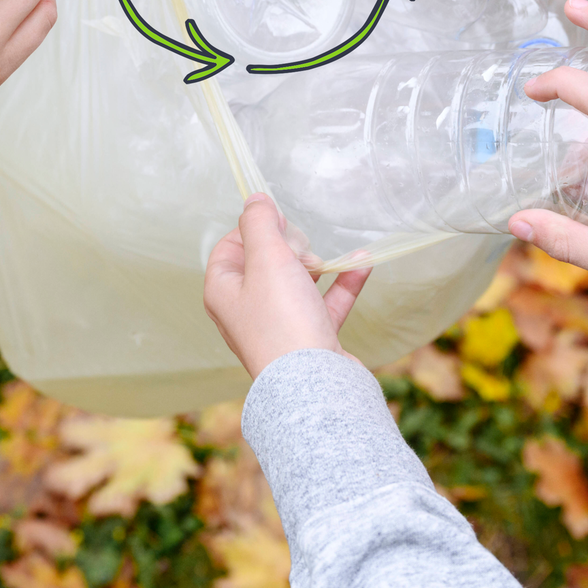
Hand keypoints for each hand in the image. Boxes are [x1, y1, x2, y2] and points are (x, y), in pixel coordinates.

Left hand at [205, 193, 370, 378]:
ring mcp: (279, 327)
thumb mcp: (267, 259)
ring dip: (320, 264)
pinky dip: (342, 284)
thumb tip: (255, 200)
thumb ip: (260, 224)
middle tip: (303, 250)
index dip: (253, 229)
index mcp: (224, 292)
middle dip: (289, 248)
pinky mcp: (310, 340)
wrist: (317, 388)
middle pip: (264, 264)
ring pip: (297, 283)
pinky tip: (362, 263)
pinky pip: (325, 303)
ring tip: (332, 257)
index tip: (279, 222)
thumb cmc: (282, 320)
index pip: (229, 248)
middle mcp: (246, 311)